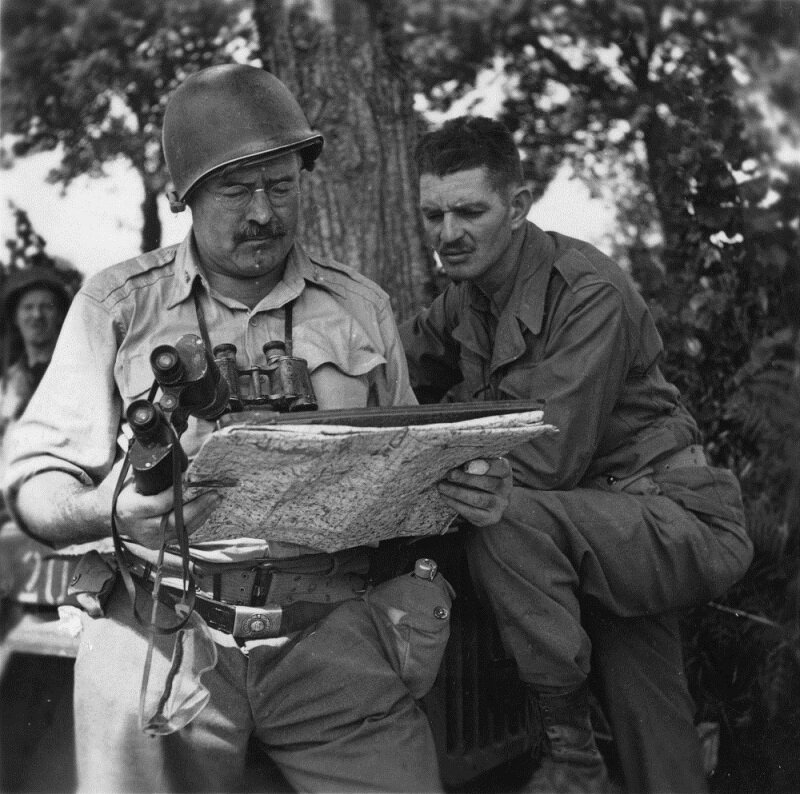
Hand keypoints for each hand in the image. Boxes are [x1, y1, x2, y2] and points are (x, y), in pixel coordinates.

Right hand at [96, 461, 220, 548]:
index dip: (174, 494)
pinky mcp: (159, 543)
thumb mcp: (127, 478)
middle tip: (214, 494)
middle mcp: (140, 527)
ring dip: (201, 514)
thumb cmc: (121, 492)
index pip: (156, 504)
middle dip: (196, 507)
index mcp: (130, 509)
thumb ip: (144, 467)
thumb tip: (165, 447)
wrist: (108, 517)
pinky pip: (181, 534)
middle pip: (173, 521)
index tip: (189, 481)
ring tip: (215, 498)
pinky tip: (207, 509)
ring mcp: (150, 538)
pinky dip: (196, 521)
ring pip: (180, 530)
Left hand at [437, 457, 512, 526]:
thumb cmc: (482, 476)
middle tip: (449, 474)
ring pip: (477, 499)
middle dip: (466, 479)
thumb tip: (457, 459)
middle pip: (487, 484)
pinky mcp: (489, 518)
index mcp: (505, 473)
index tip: (466, 464)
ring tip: (441, 486)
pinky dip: (455, 504)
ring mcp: (499, 506)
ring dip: (457, 492)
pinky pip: (471, 512)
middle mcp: (505, 490)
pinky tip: (445, 497)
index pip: (501, 467)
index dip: (485, 466)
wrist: (491, 499)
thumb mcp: (483, 466)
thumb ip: (475, 461)